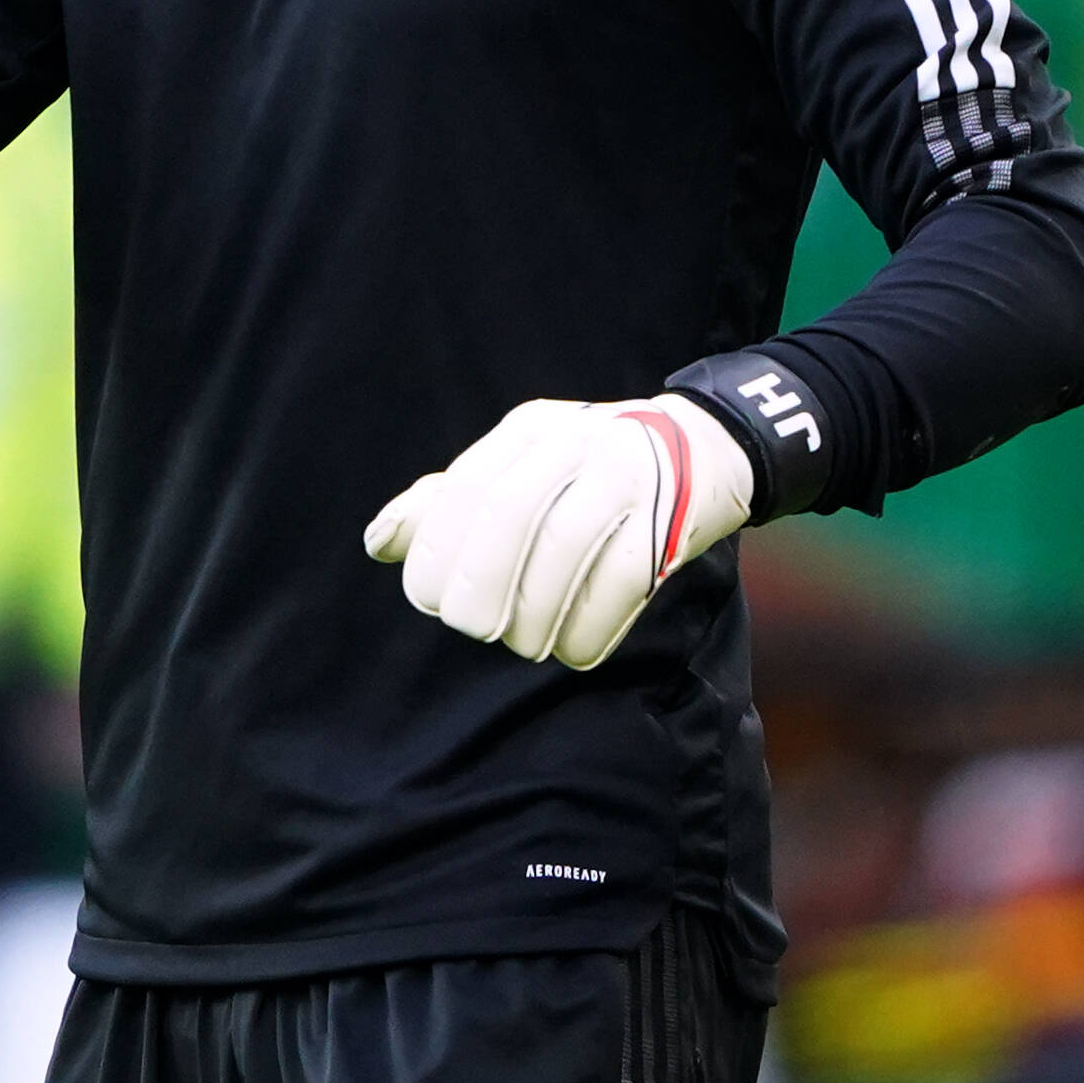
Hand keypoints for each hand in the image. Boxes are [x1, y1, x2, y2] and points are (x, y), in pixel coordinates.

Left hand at [362, 395, 749, 670]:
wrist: (704, 447)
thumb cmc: (584, 475)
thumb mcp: (515, 472)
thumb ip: (445, 505)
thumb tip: (378, 542)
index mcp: (525, 431)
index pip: (465, 487)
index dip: (437, 548)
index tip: (428, 600)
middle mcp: (573, 442)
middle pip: (511, 513)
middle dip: (481, 581)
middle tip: (471, 628)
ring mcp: (627, 475)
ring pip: (566, 545)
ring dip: (536, 610)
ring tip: (523, 644)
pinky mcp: (672, 517)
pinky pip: (624, 576)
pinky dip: (591, 624)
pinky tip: (574, 651)